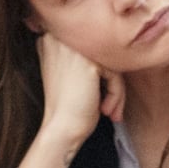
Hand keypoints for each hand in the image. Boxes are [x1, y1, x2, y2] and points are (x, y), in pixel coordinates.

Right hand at [17, 33, 123, 167]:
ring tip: (109, 111)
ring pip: (111, 63)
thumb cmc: (67, 106)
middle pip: (102, 53)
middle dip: (110, 82)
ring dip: (115, 91)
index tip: (98, 94)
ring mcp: (74, 49)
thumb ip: (84, 54)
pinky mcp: (89, 64)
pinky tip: (105, 110)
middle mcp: (60, 38)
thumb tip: (115, 48)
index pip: (91, 46)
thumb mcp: (70, 70)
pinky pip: (115, 74)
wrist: (60, 129)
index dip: (100, 72)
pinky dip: (116, 95)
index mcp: (52, 37)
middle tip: (108, 107)